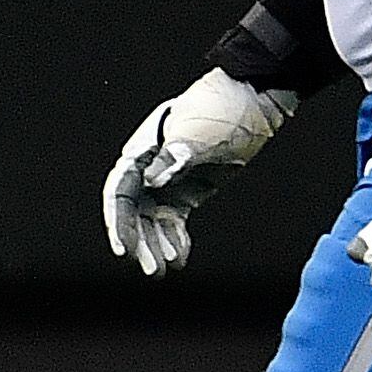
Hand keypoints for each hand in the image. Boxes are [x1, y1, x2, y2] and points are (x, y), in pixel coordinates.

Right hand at [103, 68, 299, 277]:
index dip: (118, 222)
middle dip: (140, 242)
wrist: (253, 101)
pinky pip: (173, 221)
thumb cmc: (221, 109)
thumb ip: (175, 155)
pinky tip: (180, 258)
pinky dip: (175, 239)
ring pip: (152, 221)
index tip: (124, 249)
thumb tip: (153, 180)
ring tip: (164, 271)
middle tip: (151, 269)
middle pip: (133, 211)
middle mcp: (149, 168)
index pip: (120, 192)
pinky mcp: (186, 191)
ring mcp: (167, 180)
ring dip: (156, 246)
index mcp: (143, 150)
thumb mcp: (199, 132)